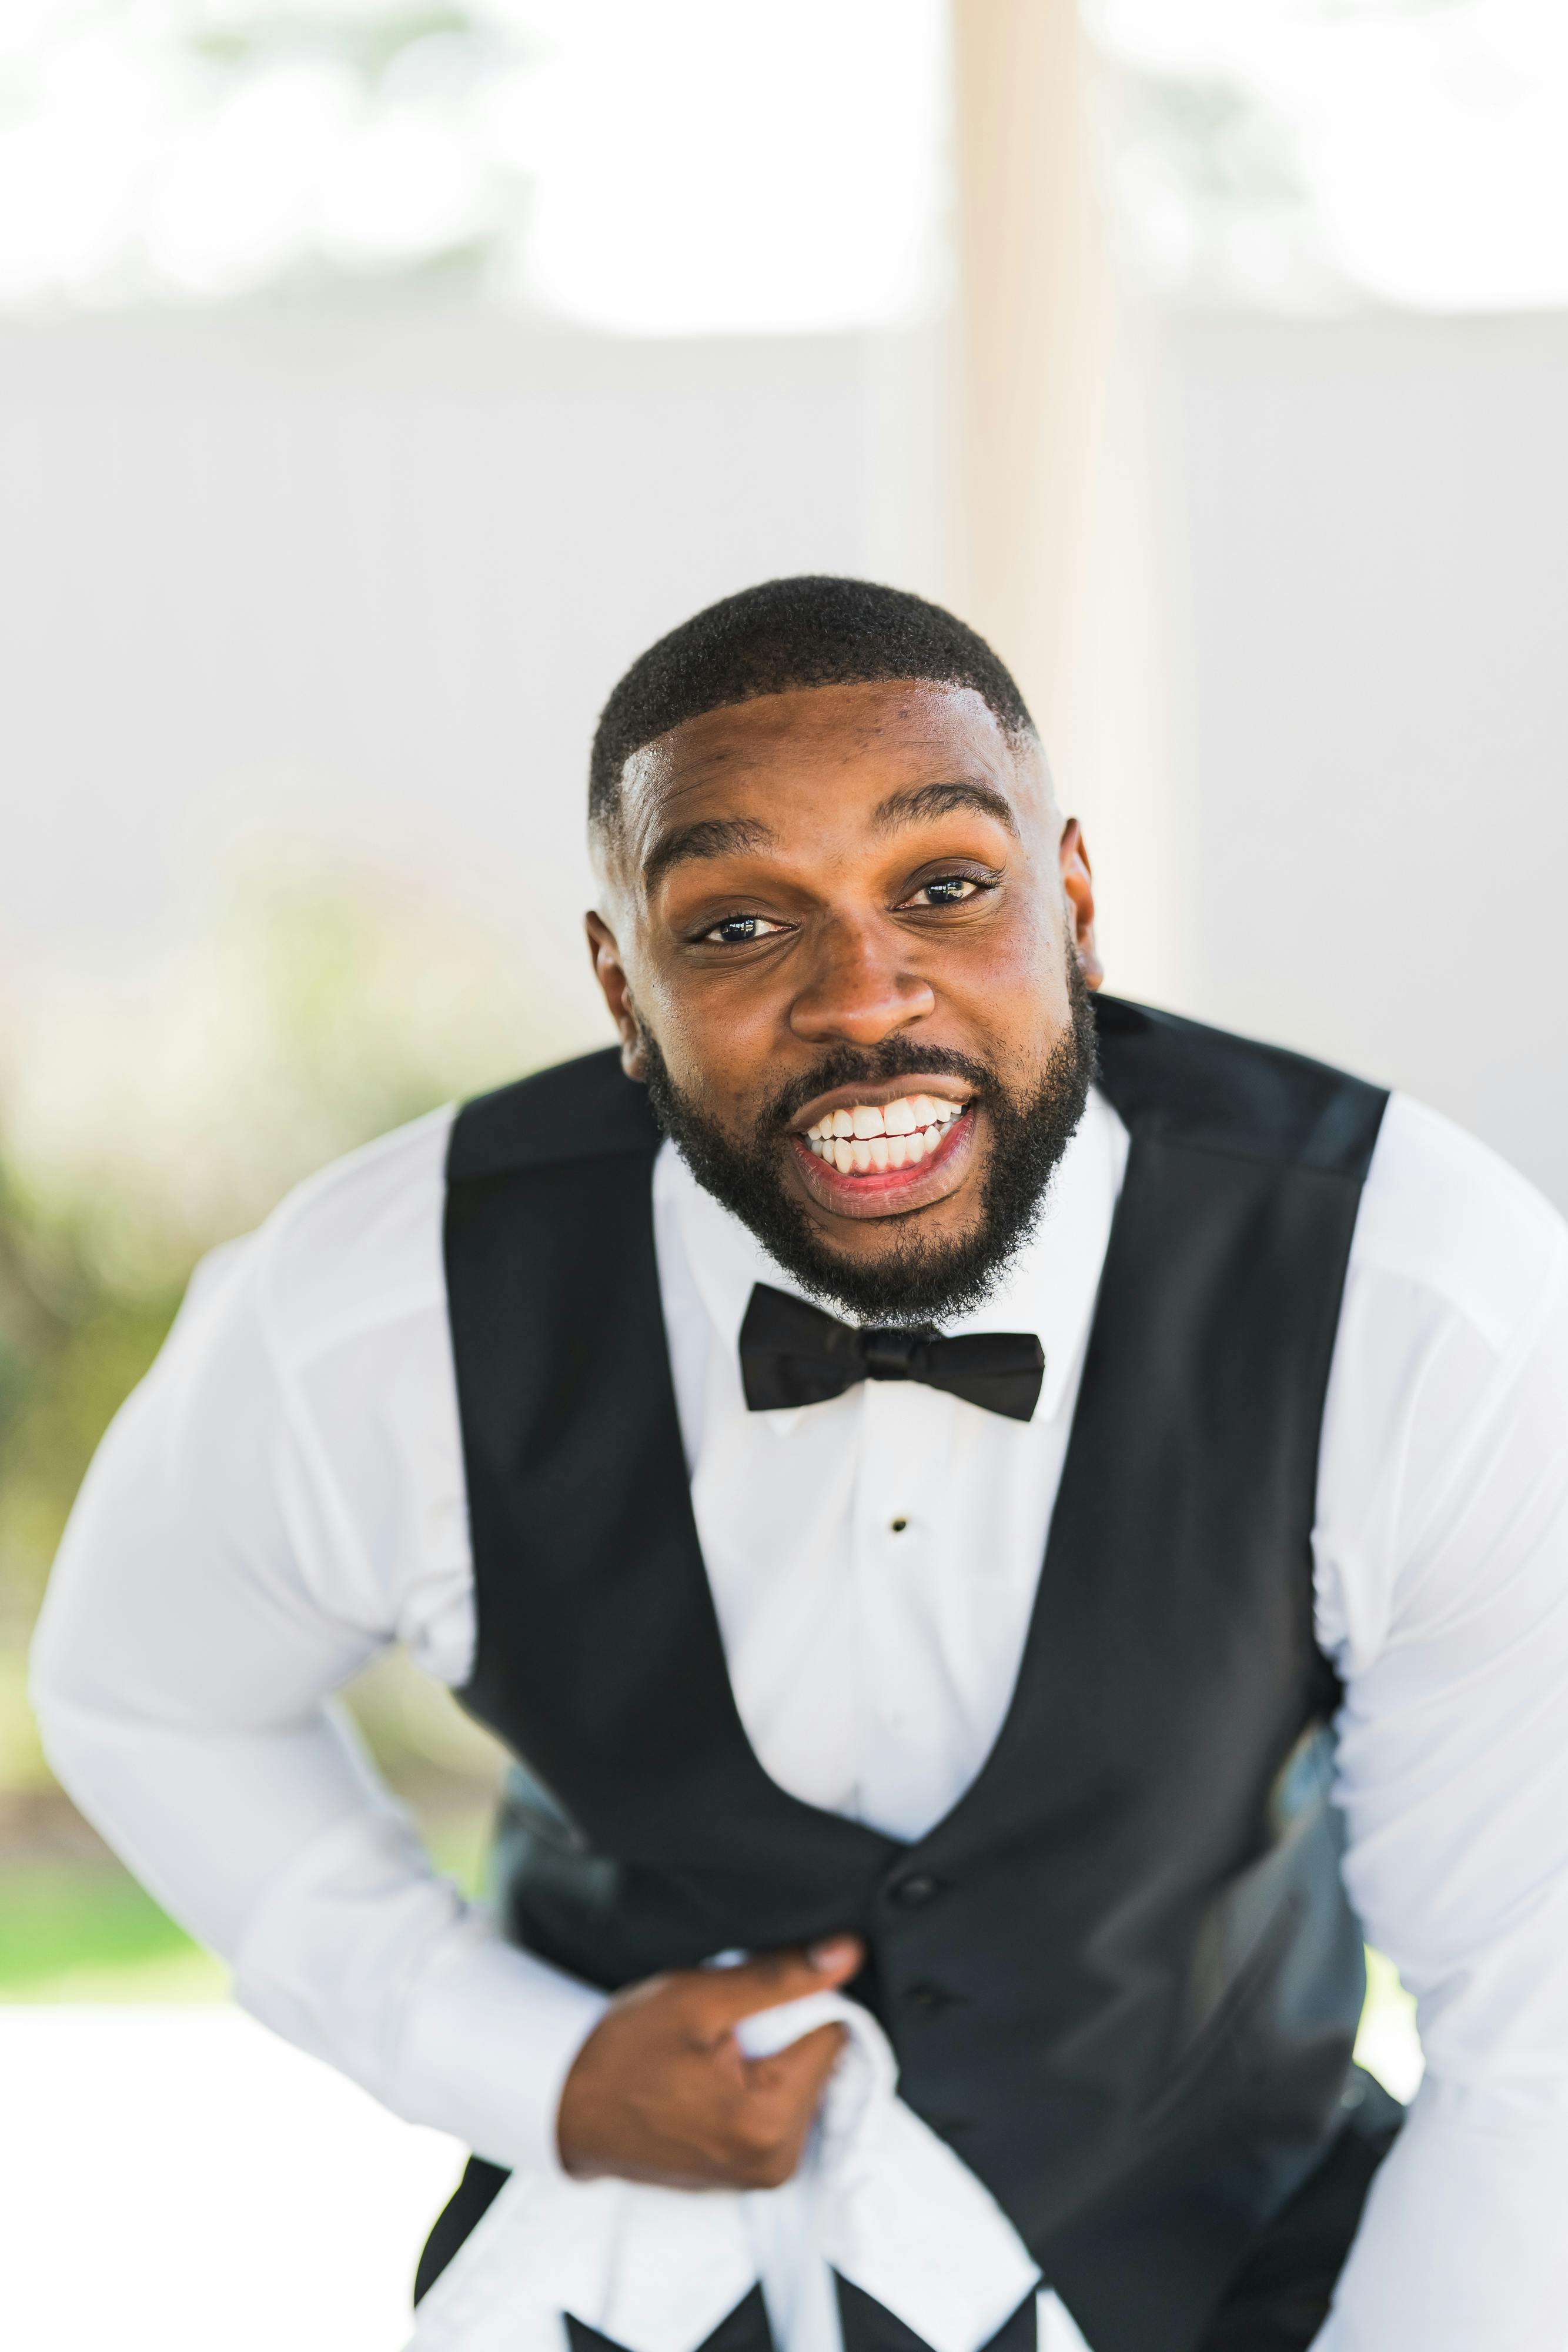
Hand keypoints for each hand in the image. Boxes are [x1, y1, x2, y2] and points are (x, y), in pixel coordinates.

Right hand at [556, 1935, 864, 2188]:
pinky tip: (711, 2080)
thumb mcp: (699, 1997)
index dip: (799, 2002)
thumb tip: (848, 1954)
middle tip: (722, 2031)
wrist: (564, 2108)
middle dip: (785, 2035)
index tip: (750, 2004)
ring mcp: (761, 2176)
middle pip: (820, 2065)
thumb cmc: (621, 2051)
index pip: (836, 2033)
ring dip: (771, 2061)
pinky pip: (778, 2115)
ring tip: (712, 2055)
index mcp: (770, 2119)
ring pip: (801, 2088)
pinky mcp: (746, 2177)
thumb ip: (780, 1977)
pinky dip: (756, 2089)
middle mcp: (776, 2161)